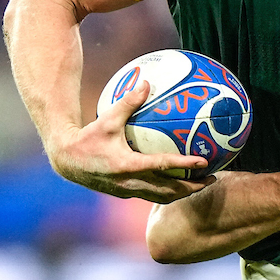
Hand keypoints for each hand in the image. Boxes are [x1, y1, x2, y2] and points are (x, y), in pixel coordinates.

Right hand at [50, 80, 212, 203]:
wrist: (67, 161)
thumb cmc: (88, 137)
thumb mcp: (108, 118)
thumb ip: (128, 102)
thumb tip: (146, 82)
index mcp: (127, 165)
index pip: (162, 166)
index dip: (184, 165)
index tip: (203, 162)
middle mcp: (130, 183)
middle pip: (168, 190)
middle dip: (191, 187)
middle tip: (212, 179)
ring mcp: (127, 191)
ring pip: (161, 197)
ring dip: (182, 193)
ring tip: (201, 185)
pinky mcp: (124, 194)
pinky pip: (151, 195)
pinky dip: (167, 192)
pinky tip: (178, 183)